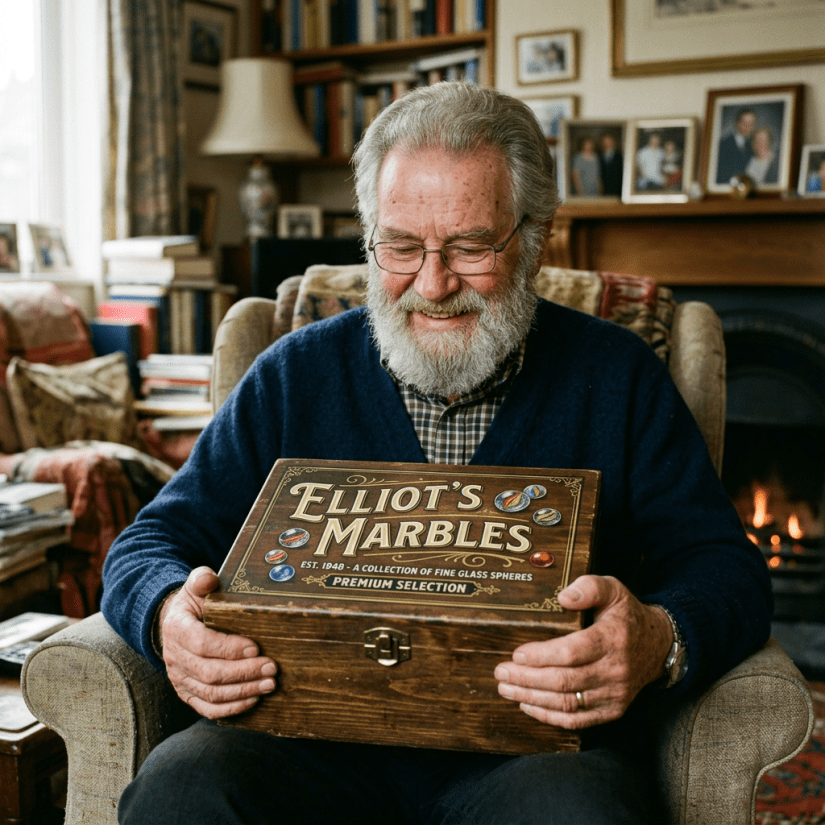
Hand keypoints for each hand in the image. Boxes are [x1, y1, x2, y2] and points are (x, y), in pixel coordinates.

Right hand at [158, 566, 276, 718]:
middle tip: (271, 667)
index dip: (228, 648)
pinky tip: (253, 699)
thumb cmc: (194, 604)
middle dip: (244, 672)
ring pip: (211, 693)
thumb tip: (209, 579)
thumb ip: (202, 579)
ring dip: (243, 691)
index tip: (255, 646)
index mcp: (177, 628)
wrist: (175, 624)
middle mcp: (175, 657)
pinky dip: (232, 708)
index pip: (201, 643)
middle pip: (210, 673)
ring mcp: (180, 679)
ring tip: (269, 684)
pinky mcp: (188, 693)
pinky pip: (208, 708)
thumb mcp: (195, 586)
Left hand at [494, 575, 672, 729]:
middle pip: (565, 680)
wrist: (658, 646)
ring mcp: (615, 694)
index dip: (543, 655)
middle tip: (501, 671)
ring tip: (506, 688)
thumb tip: (564, 597)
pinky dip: (550, 716)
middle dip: (528, 678)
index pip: (573, 652)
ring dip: (532, 697)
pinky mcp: (612, 710)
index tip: (517, 653)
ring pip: (568, 703)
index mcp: (613, 639)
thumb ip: (589, 587)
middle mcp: (615, 670)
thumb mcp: (612, 589)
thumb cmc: (626, 615)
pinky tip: (527, 705)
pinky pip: (578, 720)